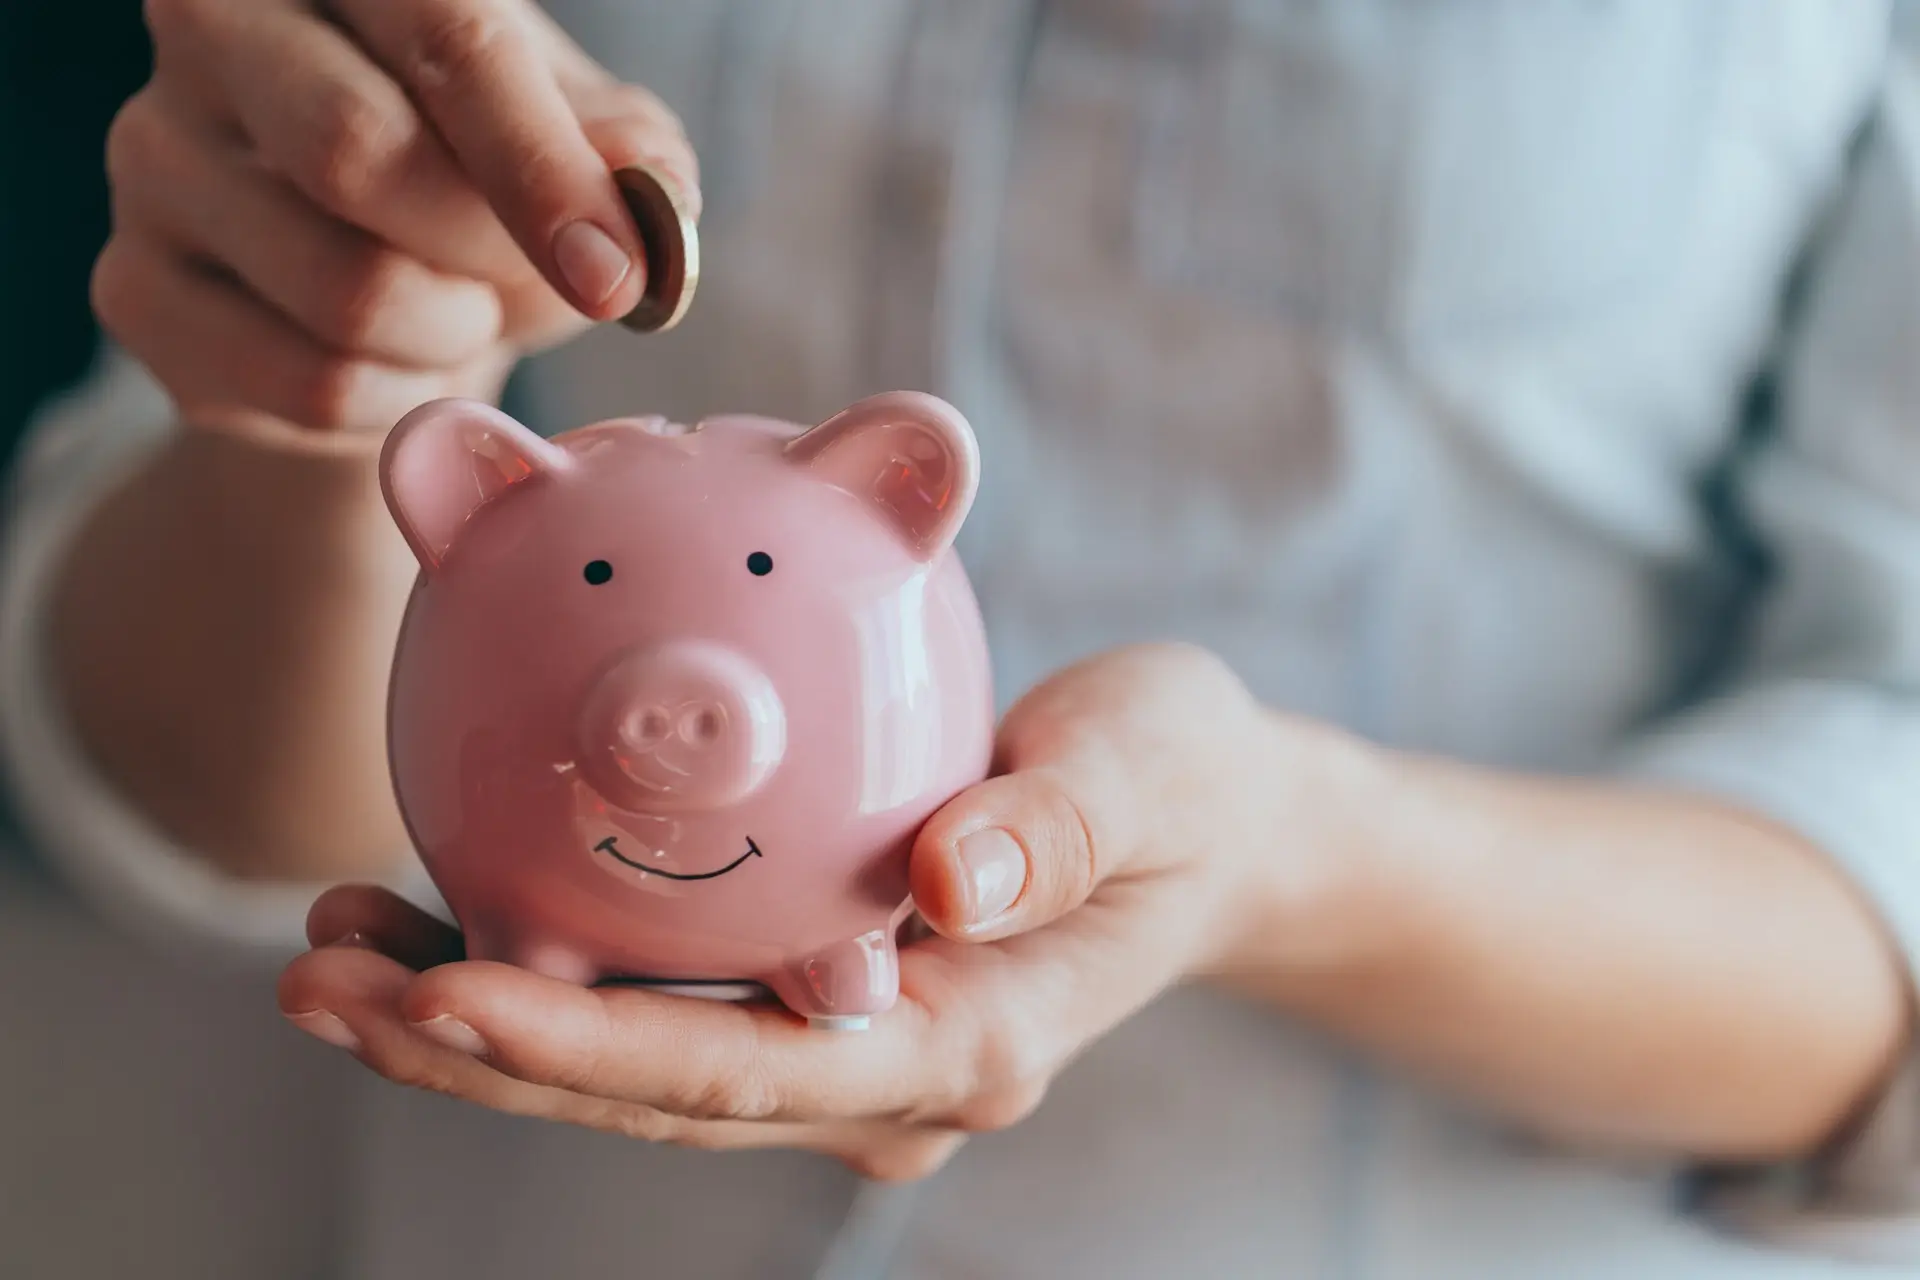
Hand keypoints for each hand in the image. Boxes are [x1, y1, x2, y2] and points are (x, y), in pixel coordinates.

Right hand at [94, 0, 699, 433]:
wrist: (372, 287)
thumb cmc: (484, 178)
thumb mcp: (576, 138)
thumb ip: (625, 153)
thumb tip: (654, 192)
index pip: (447, 38)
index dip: (540, 164)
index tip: (615, 273)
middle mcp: (211, 24)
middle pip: (358, 151)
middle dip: (491, 251)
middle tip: (550, 282)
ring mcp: (155, 157)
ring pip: (345, 292)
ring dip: (454, 336)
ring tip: (466, 312)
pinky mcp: (135, 287)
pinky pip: (311, 384)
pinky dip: (400, 400)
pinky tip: (404, 363)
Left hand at [279, 644, 1378, 1178]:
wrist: (1204, 828)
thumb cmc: (1184, 785)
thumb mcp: (1156, 768)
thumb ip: (1062, 823)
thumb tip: (952, 883)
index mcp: (962, 1039)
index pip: (749, 1068)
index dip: (589, 1053)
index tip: (442, 990)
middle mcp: (884, 1073)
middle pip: (654, 1092)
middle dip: (479, 1052)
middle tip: (320, 978)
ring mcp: (843, 1050)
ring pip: (632, 1064)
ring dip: (475, 1023)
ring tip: (326, 950)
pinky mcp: (810, 1001)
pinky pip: (654, 1004)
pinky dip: (540, 970)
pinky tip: (432, 910)